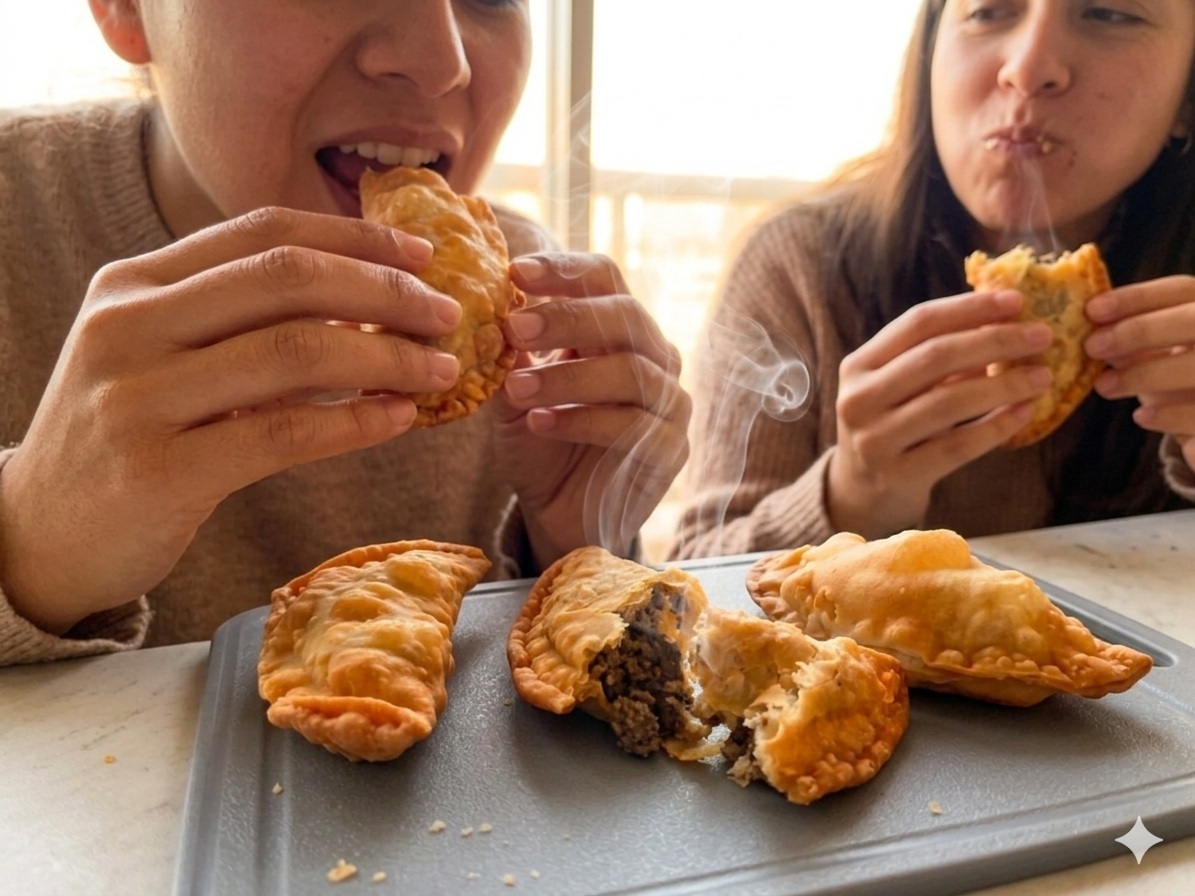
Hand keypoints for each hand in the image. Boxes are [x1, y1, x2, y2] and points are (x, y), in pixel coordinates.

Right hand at [0, 208, 463, 633]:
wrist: (39, 534)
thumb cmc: (125, 436)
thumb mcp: (162, 356)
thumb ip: (240, 323)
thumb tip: (367, 307)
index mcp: (134, 282)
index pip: (263, 232)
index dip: (354, 238)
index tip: (420, 256)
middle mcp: (129, 324)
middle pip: (287, 279)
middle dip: (385, 293)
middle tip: (446, 316)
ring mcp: (138, 396)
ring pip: (295, 353)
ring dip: (386, 359)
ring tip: (438, 370)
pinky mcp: (159, 470)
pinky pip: (284, 435)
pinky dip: (355, 424)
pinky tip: (399, 420)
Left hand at [492, 253, 689, 568]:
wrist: (559, 515)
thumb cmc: (541, 443)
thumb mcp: (513, 390)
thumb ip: (512, 353)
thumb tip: (492, 309)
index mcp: (616, 330)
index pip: (604, 279)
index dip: (565, 270)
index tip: (515, 272)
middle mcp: (654, 357)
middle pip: (626, 316)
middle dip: (568, 318)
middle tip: (515, 328)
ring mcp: (670, 403)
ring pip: (633, 371)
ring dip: (568, 376)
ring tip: (517, 389)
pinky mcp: (671, 450)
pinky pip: (635, 425)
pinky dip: (583, 420)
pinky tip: (541, 424)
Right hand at [828, 289, 1053, 537]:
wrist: (861, 493)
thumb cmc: (891, 427)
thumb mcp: (898, 386)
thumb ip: (936, 356)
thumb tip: (1005, 320)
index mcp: (858, 365)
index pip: (918, 323)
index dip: (970, 308)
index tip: (1017, 301)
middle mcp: (859, 399)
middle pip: (935, 357)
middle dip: (995, 341)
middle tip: (1041, 336)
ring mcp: (874, 439)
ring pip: (949, 402)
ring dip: (1004, 385)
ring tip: (1042, 376)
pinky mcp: (898, 475)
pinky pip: (957, 446)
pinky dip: (996, 427)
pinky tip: (1024, 412)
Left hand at [1085, 275, 1194, 469]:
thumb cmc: (1175, 374)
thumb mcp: (1154, 349)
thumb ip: (1129, 335)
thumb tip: (1084, 327)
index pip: (1181, 289)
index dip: (1137, 297)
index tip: (1092, 310)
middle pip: (1194, 320)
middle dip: (1141, 330)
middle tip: (1093, 346)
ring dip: (1146, 373)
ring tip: (1104, 385)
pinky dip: (1170, 414)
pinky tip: (1140, 417)